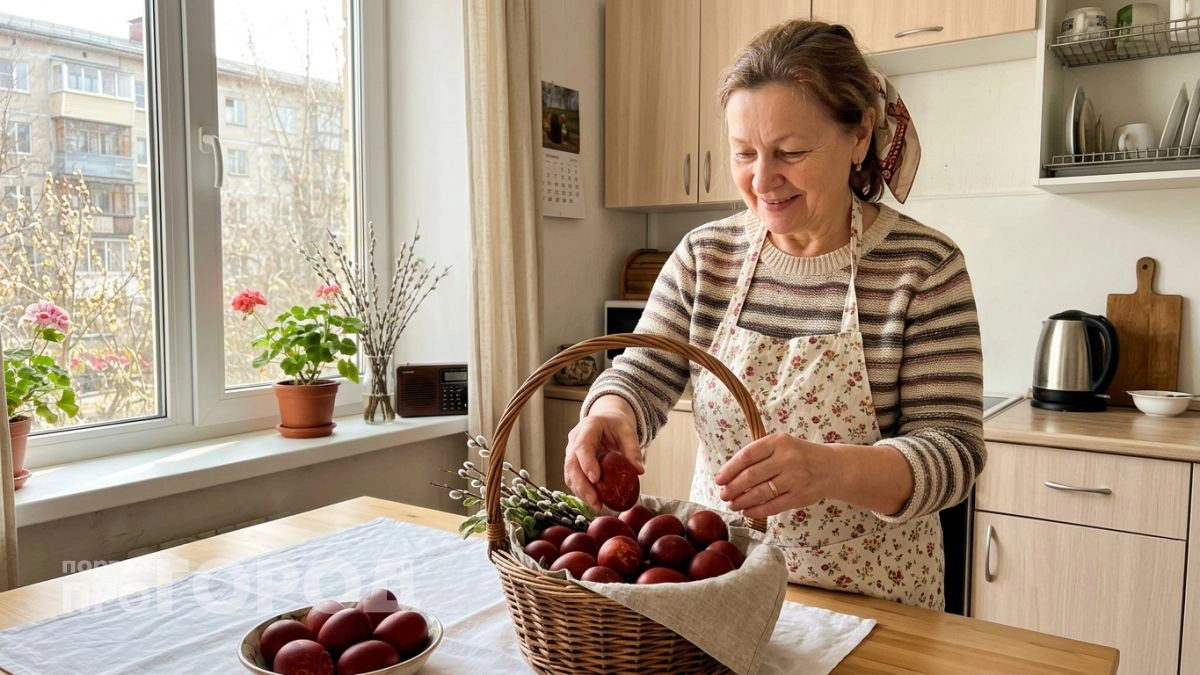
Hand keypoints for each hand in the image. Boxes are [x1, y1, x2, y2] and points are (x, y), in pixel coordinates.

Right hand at [563, 395, 643, 511]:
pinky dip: (582, 491)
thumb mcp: (628, 432)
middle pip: (571, 464)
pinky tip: (594, 501)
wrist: (606, 420)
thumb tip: (639, 471)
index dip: (587, 463)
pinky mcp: (573, 463)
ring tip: (597, 505)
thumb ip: (633, 450)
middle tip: (595, 501)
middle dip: (582, 485)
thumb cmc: (616, 425)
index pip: (582, 446)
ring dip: (581, 492)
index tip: (596, 479)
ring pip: (569, 474)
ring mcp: (571, 452)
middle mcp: (575, 440)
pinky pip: (573, 479)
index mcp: (588, 427)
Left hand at [713, 432, 837, 518]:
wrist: (831, 467)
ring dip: (742, 501)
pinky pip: (773, 506)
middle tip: (723, 494)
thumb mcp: (781, 445)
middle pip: (751, 476)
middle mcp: (787, 459)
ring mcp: (794, 478)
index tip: (719, 479)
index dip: (729, 469)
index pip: (747, 456)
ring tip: (732, 504)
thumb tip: (728, 474)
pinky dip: (756, 510)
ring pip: (760, 493)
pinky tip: (746, 511)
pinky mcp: (800, 497)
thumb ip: (758, 455)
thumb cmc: (798, 455)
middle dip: (732, 488)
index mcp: (778, 442)